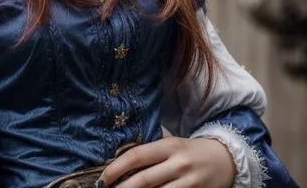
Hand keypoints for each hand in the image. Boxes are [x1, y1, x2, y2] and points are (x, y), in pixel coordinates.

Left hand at [96, 137, 236, 187]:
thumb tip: (120, 169)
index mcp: (168, 145)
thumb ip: (151, 157)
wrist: (225, 158)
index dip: (116, 169)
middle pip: (143, 180)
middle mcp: (178, 163)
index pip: (137, 156)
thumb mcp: (172, 146)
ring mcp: (188, 182)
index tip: (103, 179)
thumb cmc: (190, 152)